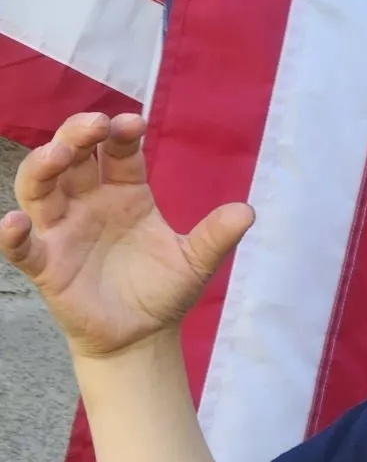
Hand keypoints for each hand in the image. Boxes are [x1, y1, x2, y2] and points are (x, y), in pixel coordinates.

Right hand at [0, 111, 252, 358]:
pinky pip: (22, 246)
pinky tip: (15, 222)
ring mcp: (63, 230)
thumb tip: (247, 212)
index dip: (121, 134)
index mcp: (124, 191)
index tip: (134, 124)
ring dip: (42, 167)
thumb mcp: (194, 263)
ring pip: (39, 188)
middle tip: (94, 124)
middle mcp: (88, 202)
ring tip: (56, 154)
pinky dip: (12, 234)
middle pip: (72, 157)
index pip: (116, 152)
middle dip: (77, 134)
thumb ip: (215, 237)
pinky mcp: (47, 264)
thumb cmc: (163, 291)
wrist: (143, 337)